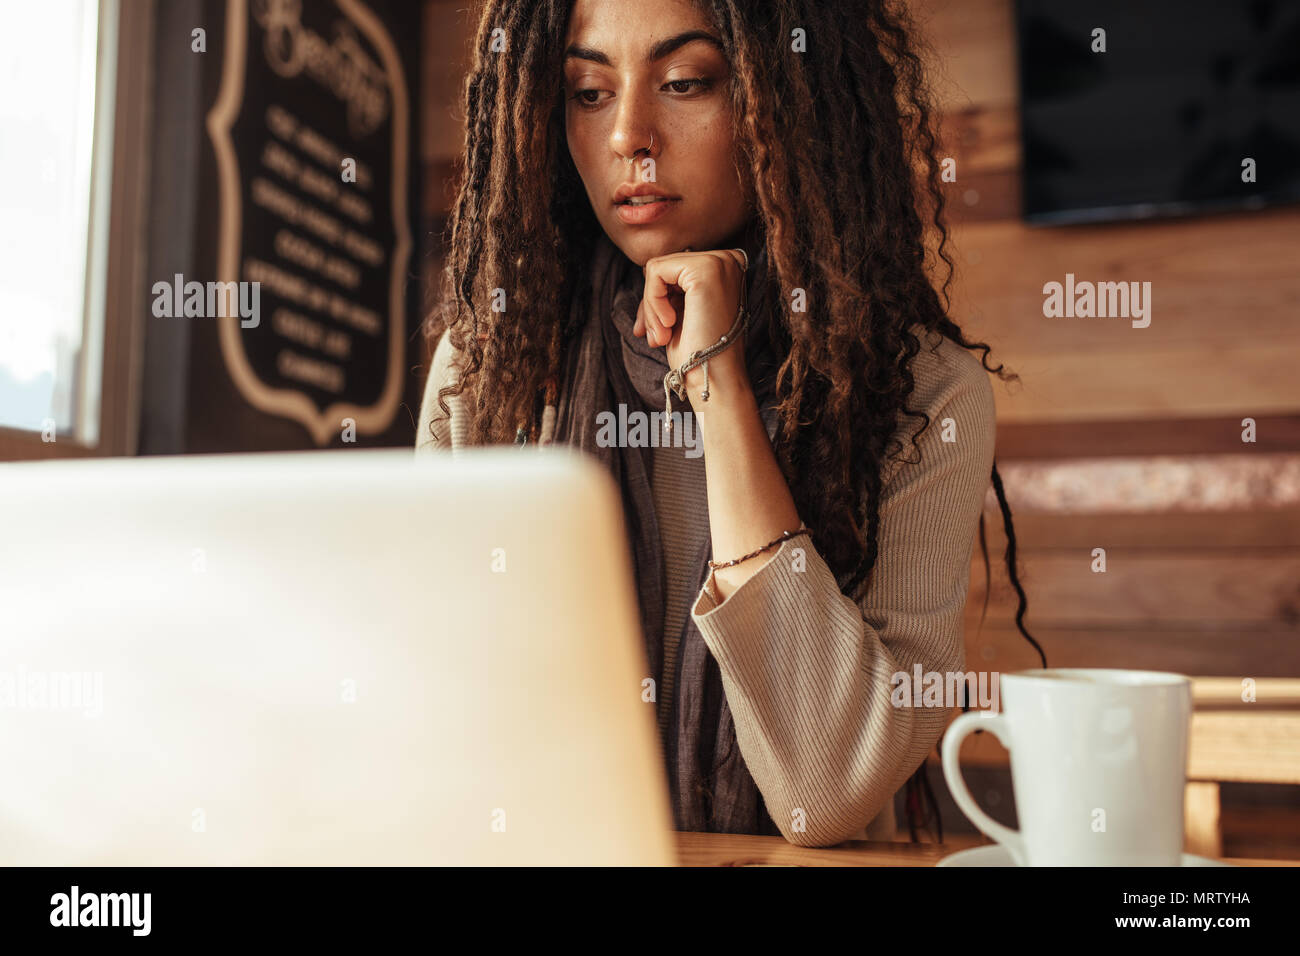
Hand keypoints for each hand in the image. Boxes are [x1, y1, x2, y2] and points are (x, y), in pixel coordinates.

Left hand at [633, 248, 750, 398]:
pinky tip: (668, 326)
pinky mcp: (705, 270)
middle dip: (652, 304)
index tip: (653, 330)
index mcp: (726, 268)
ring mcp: (719, 262)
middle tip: (656, 337)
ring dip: (651, 308)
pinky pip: (656, 272)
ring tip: (661, 336)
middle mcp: (728, 259)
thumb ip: (670, 288)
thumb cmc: (697, 351)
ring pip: (658, 269)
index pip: (676, 270)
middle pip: (666, 267)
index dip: (658, 299)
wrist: (711, 378)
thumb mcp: (681, 311)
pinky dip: (652, 302)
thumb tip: (643, 271)